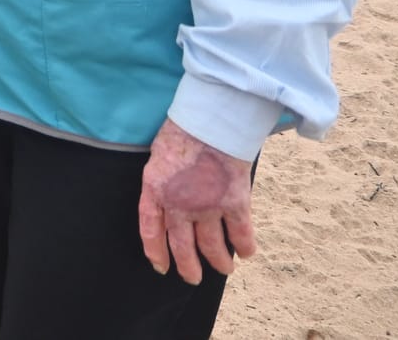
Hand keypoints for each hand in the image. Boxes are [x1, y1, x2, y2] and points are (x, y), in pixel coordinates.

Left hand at [138, 119, 257, 283]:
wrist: (212, 119)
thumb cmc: (183, 131)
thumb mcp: (158, 158)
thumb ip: (161, 184)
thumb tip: (167, 204)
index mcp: (155, 190)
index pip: (150, 231)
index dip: (156, 252)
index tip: (161, 267)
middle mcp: (178, 204)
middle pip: (182, 246)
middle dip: (189, 268)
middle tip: (193, 278)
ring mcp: (207, 206)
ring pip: (212, 246)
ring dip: (219, 262)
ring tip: (224, 268)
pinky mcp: (234, 203)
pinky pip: (240, 234)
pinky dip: (245, 247)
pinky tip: (247, 253)